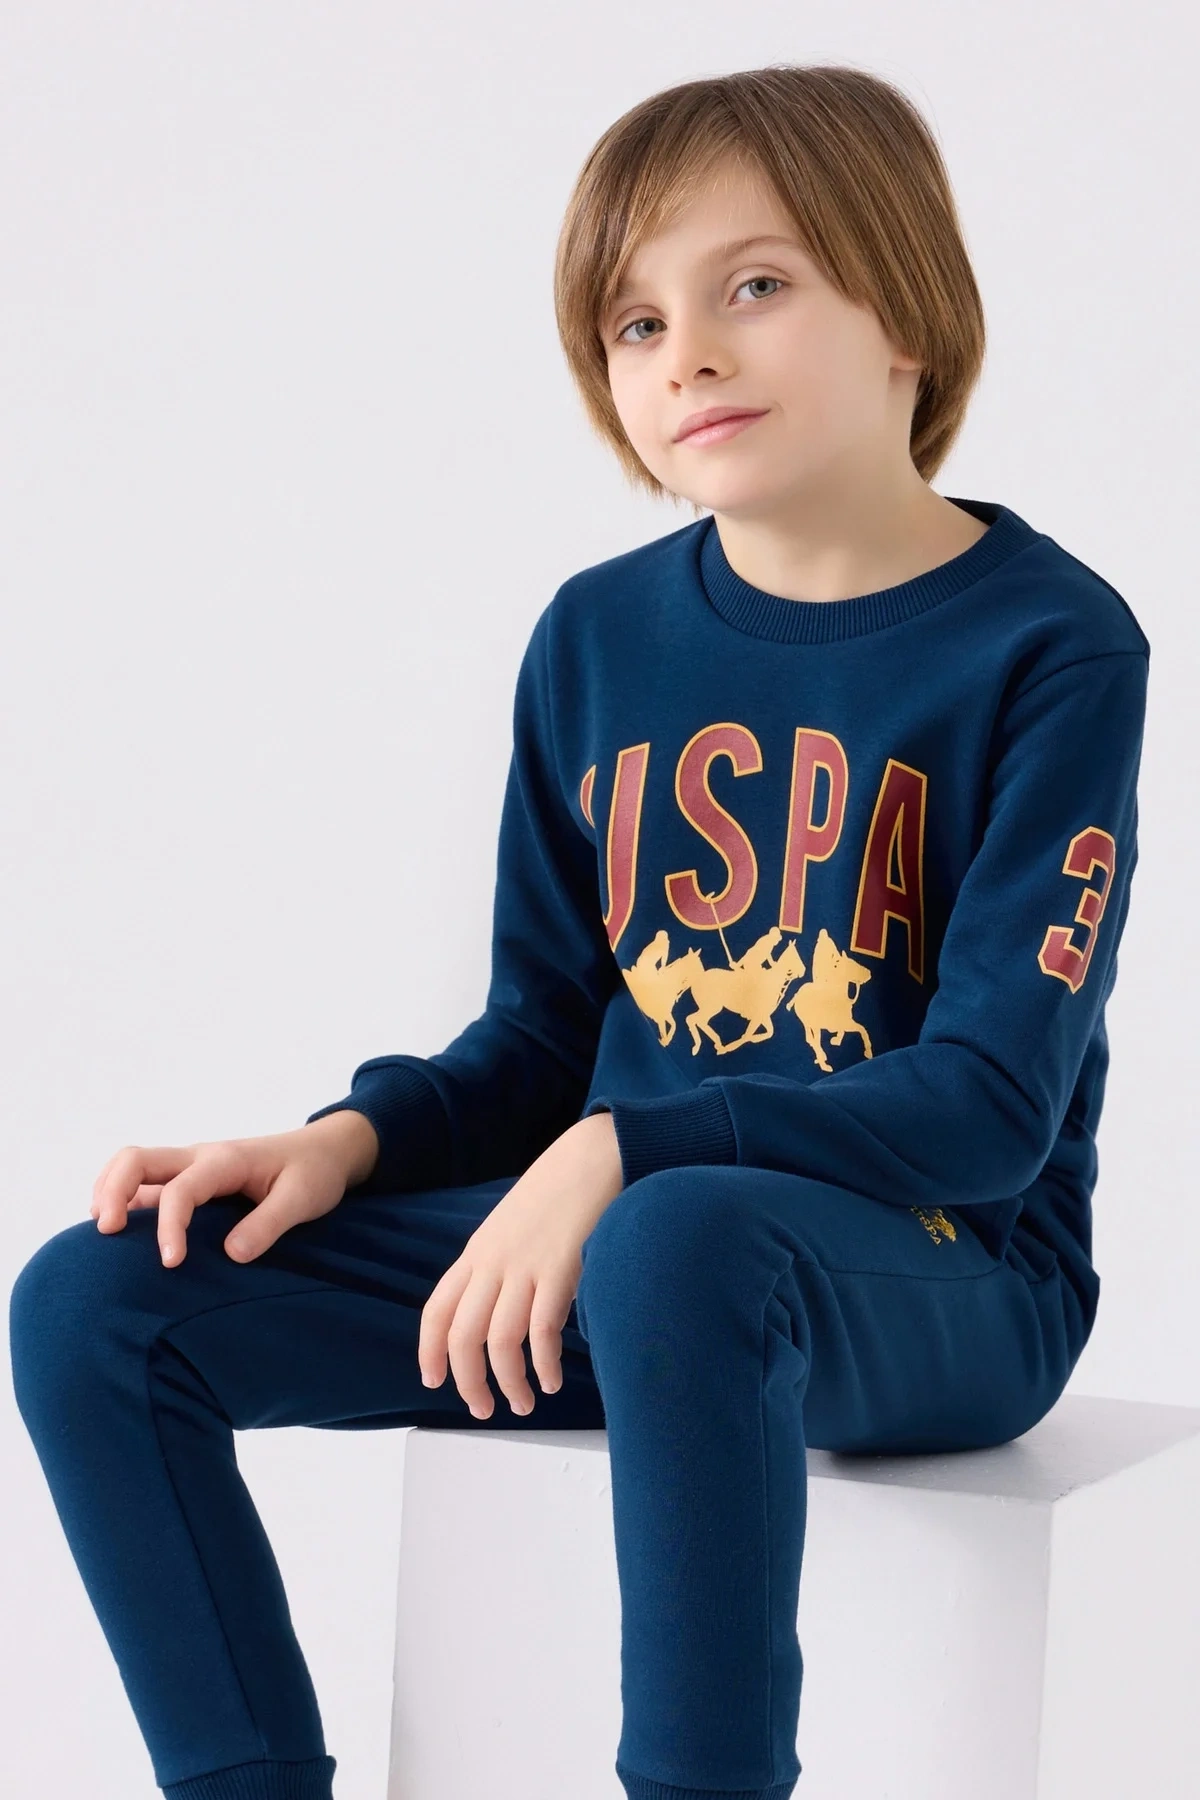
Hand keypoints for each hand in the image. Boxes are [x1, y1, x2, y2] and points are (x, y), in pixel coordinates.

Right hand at [89, 1120, 370, 1265]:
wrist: (324, 1152)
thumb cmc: (314, 1172)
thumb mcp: (303, 1198)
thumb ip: (269, 1224)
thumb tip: (231, 1254)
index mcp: (225, 1160)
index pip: (181, 1190)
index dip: (169, 1226)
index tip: (171, 1263)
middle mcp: (200, 1158)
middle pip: (135, 1159)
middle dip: (113, 1192)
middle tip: (107, 1233)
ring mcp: (191, 1167)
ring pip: (133, 1167)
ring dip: (111, 1192)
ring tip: (104, 1234)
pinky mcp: (191, 1180)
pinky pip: (146, 1185)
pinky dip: (125, 1201)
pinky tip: (124, 1234)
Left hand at [418, 1111, 623, 1417]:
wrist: (591, 1156)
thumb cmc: (557, 1191)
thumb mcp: (511, 1226)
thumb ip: (499, 1264)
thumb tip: (500, 1308)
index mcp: (477, 1252)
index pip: (437, 1310)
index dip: (430, 1351)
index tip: (434, 1381)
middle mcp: (493, 1262)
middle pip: (463, 1335)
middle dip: (469, 1381)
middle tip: (483, 1408)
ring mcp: (525, 1265)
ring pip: (500, 1340)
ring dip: (508, 1381)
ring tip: (523, 1402)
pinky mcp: (561, 1268)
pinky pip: (543, 1329)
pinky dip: (544, 1362)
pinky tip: (550, 1378)